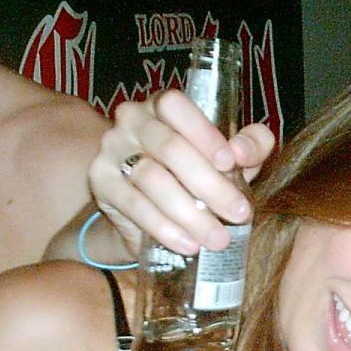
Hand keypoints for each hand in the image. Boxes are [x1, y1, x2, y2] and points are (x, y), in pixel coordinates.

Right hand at [89, 90, 274, 255]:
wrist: (153, 212)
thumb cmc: (199, 174)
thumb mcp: (230, 158)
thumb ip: (250, 146)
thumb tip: (242, 151)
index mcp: (164, 106)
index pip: (176, 106)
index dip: (204, 133)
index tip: (230, 163)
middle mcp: (132, 119)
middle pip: (170, 148)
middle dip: (210, 185)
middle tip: (239, 214)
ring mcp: (112, 148)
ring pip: (152, 179)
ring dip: (190, 214)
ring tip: (218, 238)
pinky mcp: (100, 181)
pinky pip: (133, 205)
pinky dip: (164, 228)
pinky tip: (189, 245)